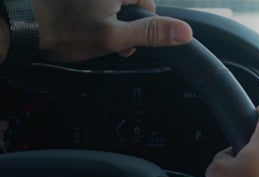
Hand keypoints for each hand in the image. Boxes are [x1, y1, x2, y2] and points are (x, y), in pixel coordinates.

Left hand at [33, 0, 192, 62]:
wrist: (23, 26)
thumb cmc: (63, 32)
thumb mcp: (114, 37)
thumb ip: (151, 32)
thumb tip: (185, 32)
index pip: (147, 2)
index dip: (140, 25)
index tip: (125, 40)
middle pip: (129, 2)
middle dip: (123, 22)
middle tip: (107, 40)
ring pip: (112, 4)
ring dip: (108, 19)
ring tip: (90, 34)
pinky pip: (96, 5)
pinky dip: (93, 14)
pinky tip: (80, 25)